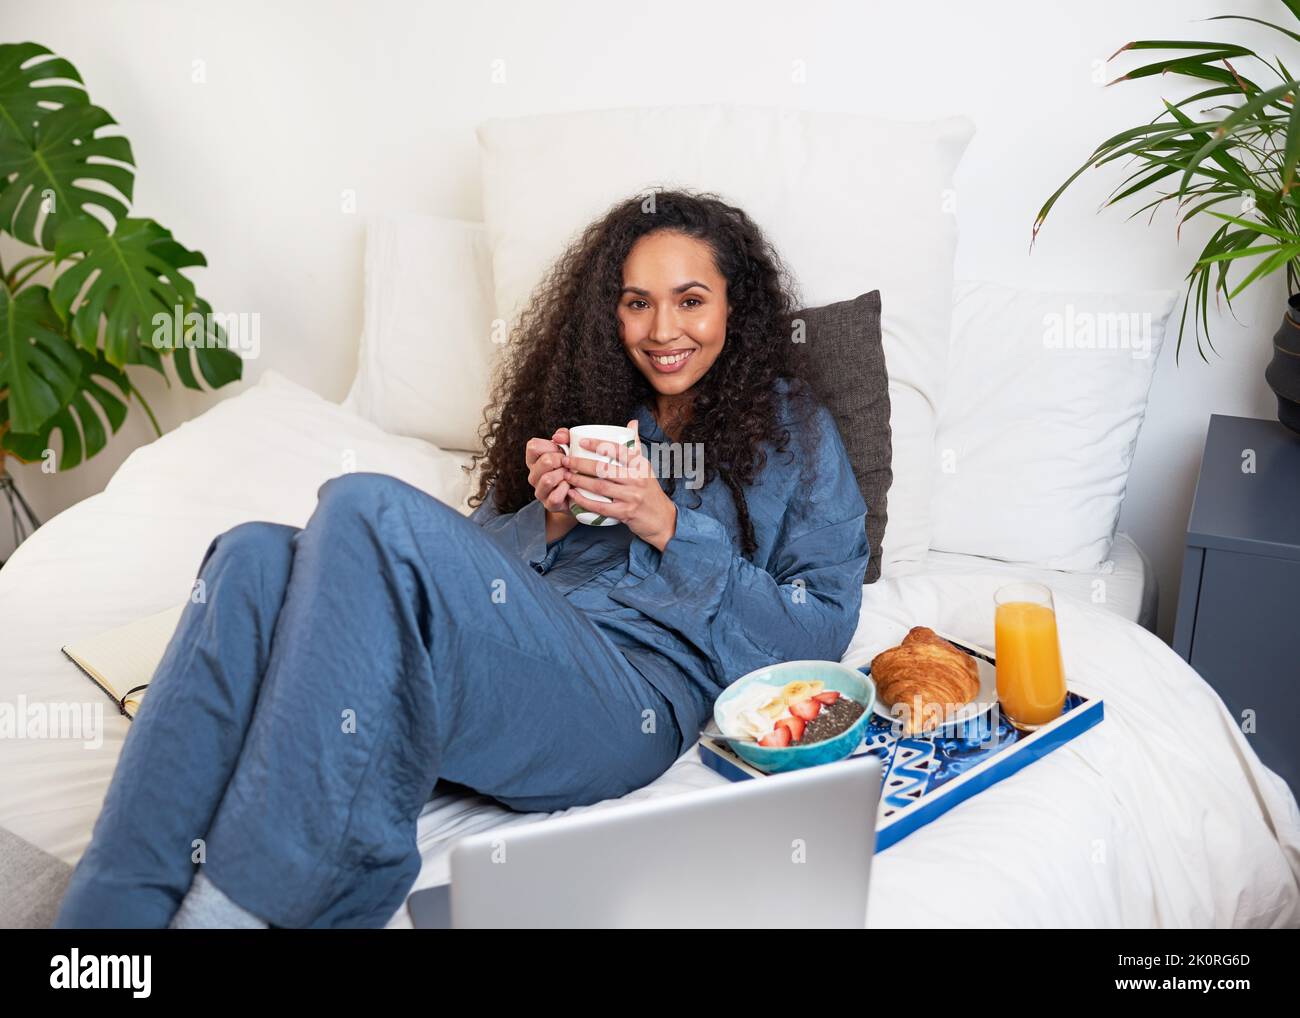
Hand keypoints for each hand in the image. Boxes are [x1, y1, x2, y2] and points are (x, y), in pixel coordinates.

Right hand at [525, 427, 577, 519]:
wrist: (583, 494)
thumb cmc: (574, 467)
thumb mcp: (571, 448)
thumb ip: (565, 437)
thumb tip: (558, 437)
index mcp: (535, 460)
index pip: (533, 446)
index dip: (550, 446)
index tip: (561, 450)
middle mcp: (533, 476)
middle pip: (545, 461)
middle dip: (562, 460)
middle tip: (570, 464)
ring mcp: (539, 491)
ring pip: (547, 479)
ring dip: (564, 476)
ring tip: (572, 476)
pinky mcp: (549, 505)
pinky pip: (555, 496)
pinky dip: (566, 491)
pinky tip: (572, 488)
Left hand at [562, 419, 677, 550]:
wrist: (662, 519)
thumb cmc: (649, 491)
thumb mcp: (646, 468)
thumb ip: (636, 446)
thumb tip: (632, 423)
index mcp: (641, 465)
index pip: (619, 449)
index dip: (598, 444)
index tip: (581, 442)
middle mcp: (638, 479)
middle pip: (605, 469)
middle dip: (581, 464)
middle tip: (566, 460)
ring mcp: (632, 497)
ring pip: (600, 487)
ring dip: (579, 481)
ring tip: (566, 475)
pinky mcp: (626, 513)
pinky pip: (600, 507)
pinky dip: (584, 501)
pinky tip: (573, 495)